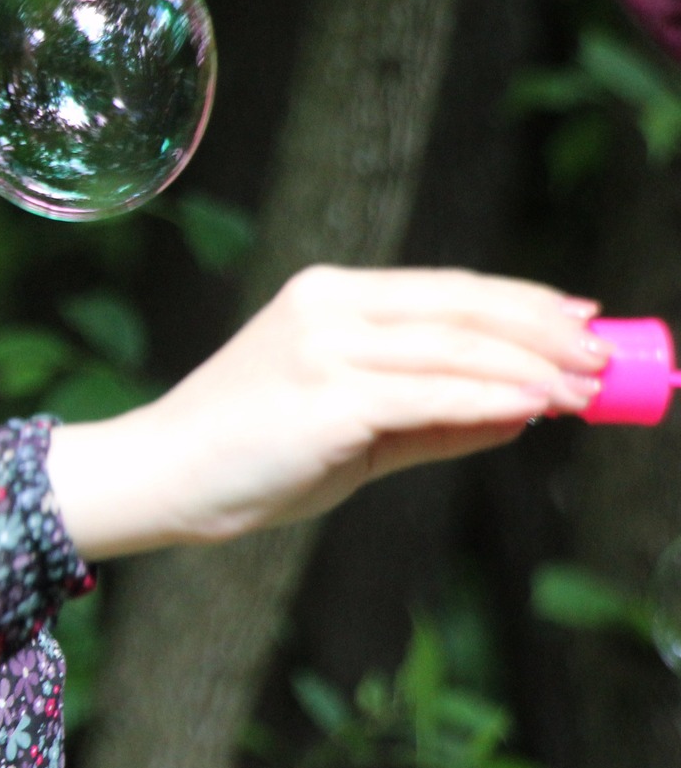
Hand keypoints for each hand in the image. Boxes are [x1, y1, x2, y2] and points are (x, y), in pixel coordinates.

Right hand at [45, 265, 611, 559]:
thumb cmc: (248, 456)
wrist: (163, 477)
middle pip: (462, 309)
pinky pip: (431, 395)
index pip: (446, 290)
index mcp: (326, 297)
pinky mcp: (326, 398)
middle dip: (544, 333)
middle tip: (603, 358)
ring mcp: (324, 349)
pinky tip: (534, 409)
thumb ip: (431, 416)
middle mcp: (327, 308)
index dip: (522, 302)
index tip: (582, 319)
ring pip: (457, 351)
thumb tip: (524, 410)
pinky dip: (491, 400)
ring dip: (533, 371)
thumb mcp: (350, 429)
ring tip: (585, 392)